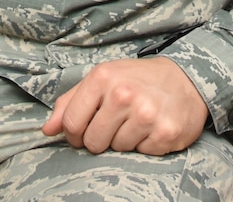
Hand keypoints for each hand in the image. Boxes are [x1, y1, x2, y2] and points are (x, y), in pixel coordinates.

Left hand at [40, 56, 208, 155]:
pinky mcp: (165, 133)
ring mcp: (146, 114)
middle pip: (93, 142)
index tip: (84, 131)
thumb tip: (47, 130)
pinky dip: (145, 145)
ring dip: (125, 140)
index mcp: (103, 77)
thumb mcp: (102, 79)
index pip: (71, 123)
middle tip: (116, 124)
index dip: (74, 134)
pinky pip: (141, 153)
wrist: (186, 79)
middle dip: (101, 139)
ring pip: (117, 149)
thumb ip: (70, 102)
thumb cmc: (137, 80)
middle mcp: (124, 94)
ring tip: (137, 121)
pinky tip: (152, 127)